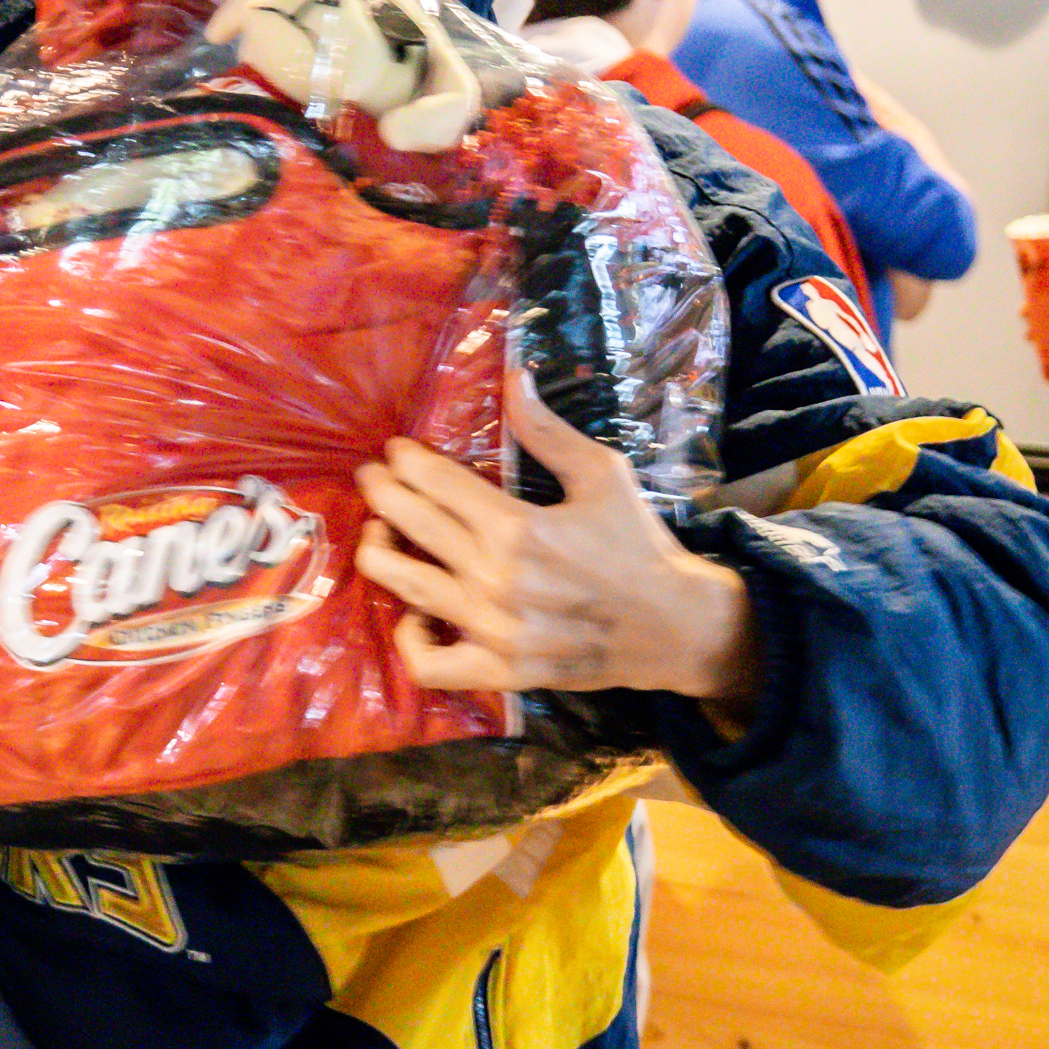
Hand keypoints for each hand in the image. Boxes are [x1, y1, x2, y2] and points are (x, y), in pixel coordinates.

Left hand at [355, 360, 757, 712]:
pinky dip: (410, 641)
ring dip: (379, 551)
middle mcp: (495, 578)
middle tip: (373, 479)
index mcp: (517, 527)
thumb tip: (513, 377)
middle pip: (409, 525)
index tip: (397, 452)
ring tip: (380, 532)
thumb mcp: (602, 474)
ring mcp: (492, 630)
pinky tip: (413, 614)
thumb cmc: (637, 544)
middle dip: (381, 493)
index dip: (405, 461)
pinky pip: (430, 665)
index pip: (435, 483)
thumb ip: (548, 431)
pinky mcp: (499, 671)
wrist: (676, 627)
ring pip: (405, 586)